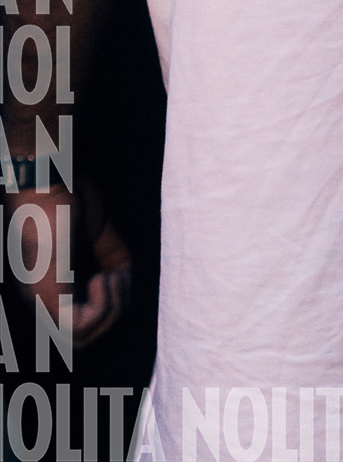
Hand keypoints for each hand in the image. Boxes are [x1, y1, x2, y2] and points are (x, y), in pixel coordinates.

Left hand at [6, 180, 131, 347]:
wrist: (48, 179)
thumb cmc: (67, 196)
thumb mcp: (98, 231)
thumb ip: (111, 257)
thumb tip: (126, 282)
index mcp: (51, 287)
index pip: (84, 323)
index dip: (113, 305)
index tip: (121, 275)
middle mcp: (41, 300)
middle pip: (86, 337)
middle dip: (116, 311)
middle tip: (120, 278)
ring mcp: (42, 300)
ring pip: (83, 338)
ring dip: (112, 309)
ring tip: (112, 276)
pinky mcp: (46, 295)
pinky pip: (78, 327)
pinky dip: (102, 307)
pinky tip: (102, 277)